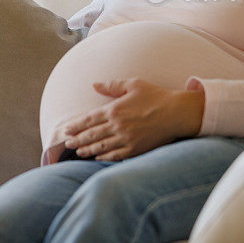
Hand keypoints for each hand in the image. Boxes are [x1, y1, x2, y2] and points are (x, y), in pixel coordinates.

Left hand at [62, 78, 204, 160]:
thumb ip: (112, 86)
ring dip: (87, 150)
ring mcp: (126, 139)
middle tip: (67, 144)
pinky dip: (104, 157)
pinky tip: (97, 158)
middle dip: (77, 140)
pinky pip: (115, 155)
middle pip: (91, 135)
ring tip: (78, 152)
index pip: (88, 120)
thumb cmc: (155, 96)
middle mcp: (117, 126)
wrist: (177, 113)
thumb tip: (94, 85)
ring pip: (101, 147)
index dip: (75, 126)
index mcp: (114, 109)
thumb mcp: (133, 84)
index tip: (66, 130)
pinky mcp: (136, 149)